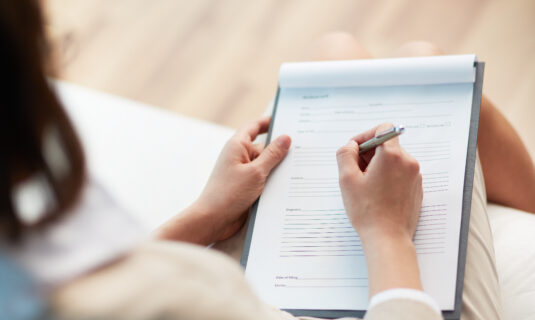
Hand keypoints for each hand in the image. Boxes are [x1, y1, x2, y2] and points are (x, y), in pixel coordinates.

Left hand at [194, 116, 290, 241]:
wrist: (213, 219)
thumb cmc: (228, 193)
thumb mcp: (256, 172)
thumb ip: (272, 155)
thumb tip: (285, 138)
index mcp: (237, 146)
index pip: (255, 127)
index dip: (269, 121)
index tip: (285, 119)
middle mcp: (239, 157)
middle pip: (264, 147)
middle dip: (280, 149)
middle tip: (302, 148)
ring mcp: (243, 172)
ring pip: (266, 165)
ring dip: (278, 167)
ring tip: (300, 167)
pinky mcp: (246, 186)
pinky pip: (263, 178)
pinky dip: (273, 180)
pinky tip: (288, 184)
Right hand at [336, 123, 422, 241]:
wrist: (388, 238)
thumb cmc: (367, 211)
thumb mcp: (347, 179)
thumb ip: (345, 154)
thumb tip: (351, 146)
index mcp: (392, 155)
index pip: (383, 128)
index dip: (366, 135)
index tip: (355, 150)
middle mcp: (408, 162)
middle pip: (387, 144)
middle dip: (369, 153)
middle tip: (355, 171)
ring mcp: (415, 176)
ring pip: (393, 159)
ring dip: (377, 166)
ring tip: (365, 185)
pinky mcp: (416, 188)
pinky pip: (400, 173)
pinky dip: (387, 177)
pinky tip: (376, 194)